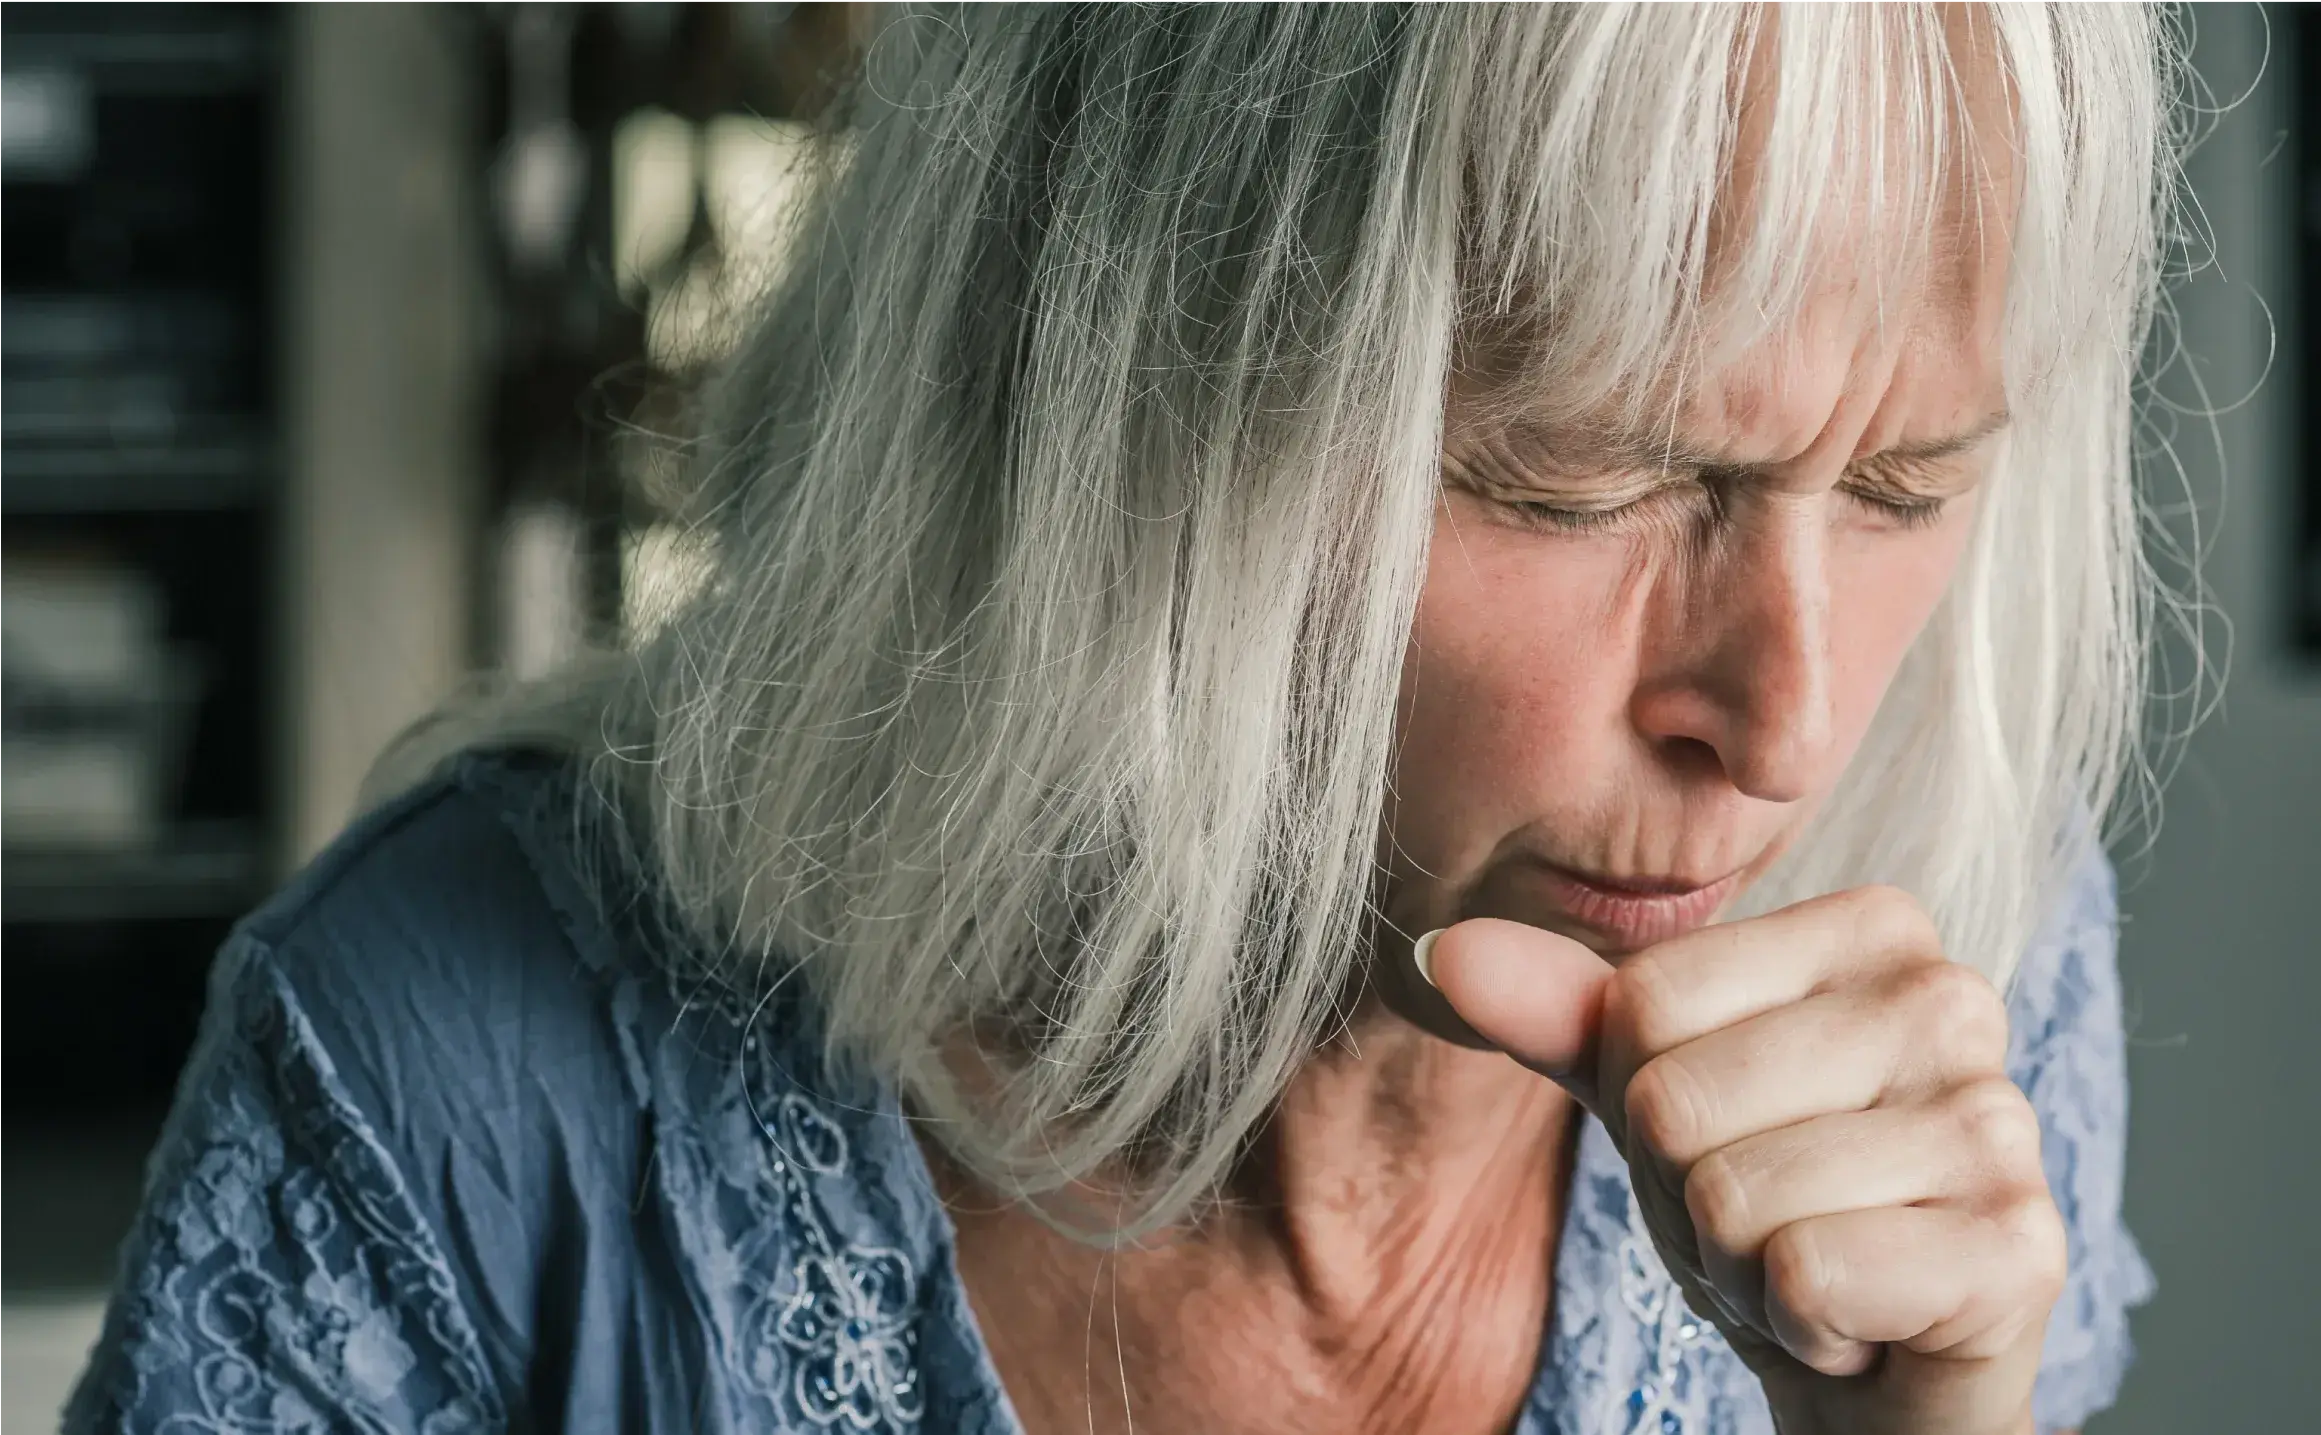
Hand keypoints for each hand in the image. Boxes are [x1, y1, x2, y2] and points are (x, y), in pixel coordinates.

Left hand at [1420, 887, 2062, 1434]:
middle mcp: (1952, 1000)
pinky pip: (1805, 1272)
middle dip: (1688, 1192)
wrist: (1879, 1368)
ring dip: (1740, 1265)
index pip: (1643, 1001)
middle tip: (1768, 1218)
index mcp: (1873, 928)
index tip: (1725, 1135)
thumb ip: (1559, 1013)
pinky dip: (1798, 1321)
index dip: (1643, 1097)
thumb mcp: (1647, 1091)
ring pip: (1732, 1194)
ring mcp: (1997, 1121)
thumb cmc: (1768, 1199)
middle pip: (1677, 1098)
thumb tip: (1447, 951)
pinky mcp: (2016, 1247)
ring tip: (1812, 1265)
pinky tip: (1857, 1317)